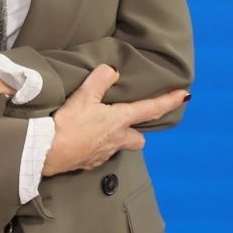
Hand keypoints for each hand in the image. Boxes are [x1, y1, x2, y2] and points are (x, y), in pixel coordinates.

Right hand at [43, 64, 189, 176]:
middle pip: (138, 138)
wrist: (48, 152)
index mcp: (119, 120)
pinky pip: (100, 154)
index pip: (151, 109)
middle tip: (128, 121)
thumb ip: (100, 80)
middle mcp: (117, 139)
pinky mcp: (90, 162)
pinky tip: (85, 140)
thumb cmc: (67, 125)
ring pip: (119, 147)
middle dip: (137, 131)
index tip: (185, 96)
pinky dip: (97, 146)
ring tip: (102, 128)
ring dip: (117, 139)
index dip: (169, 101)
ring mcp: (104, 153)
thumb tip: (112, 70)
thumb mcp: (83, 96)